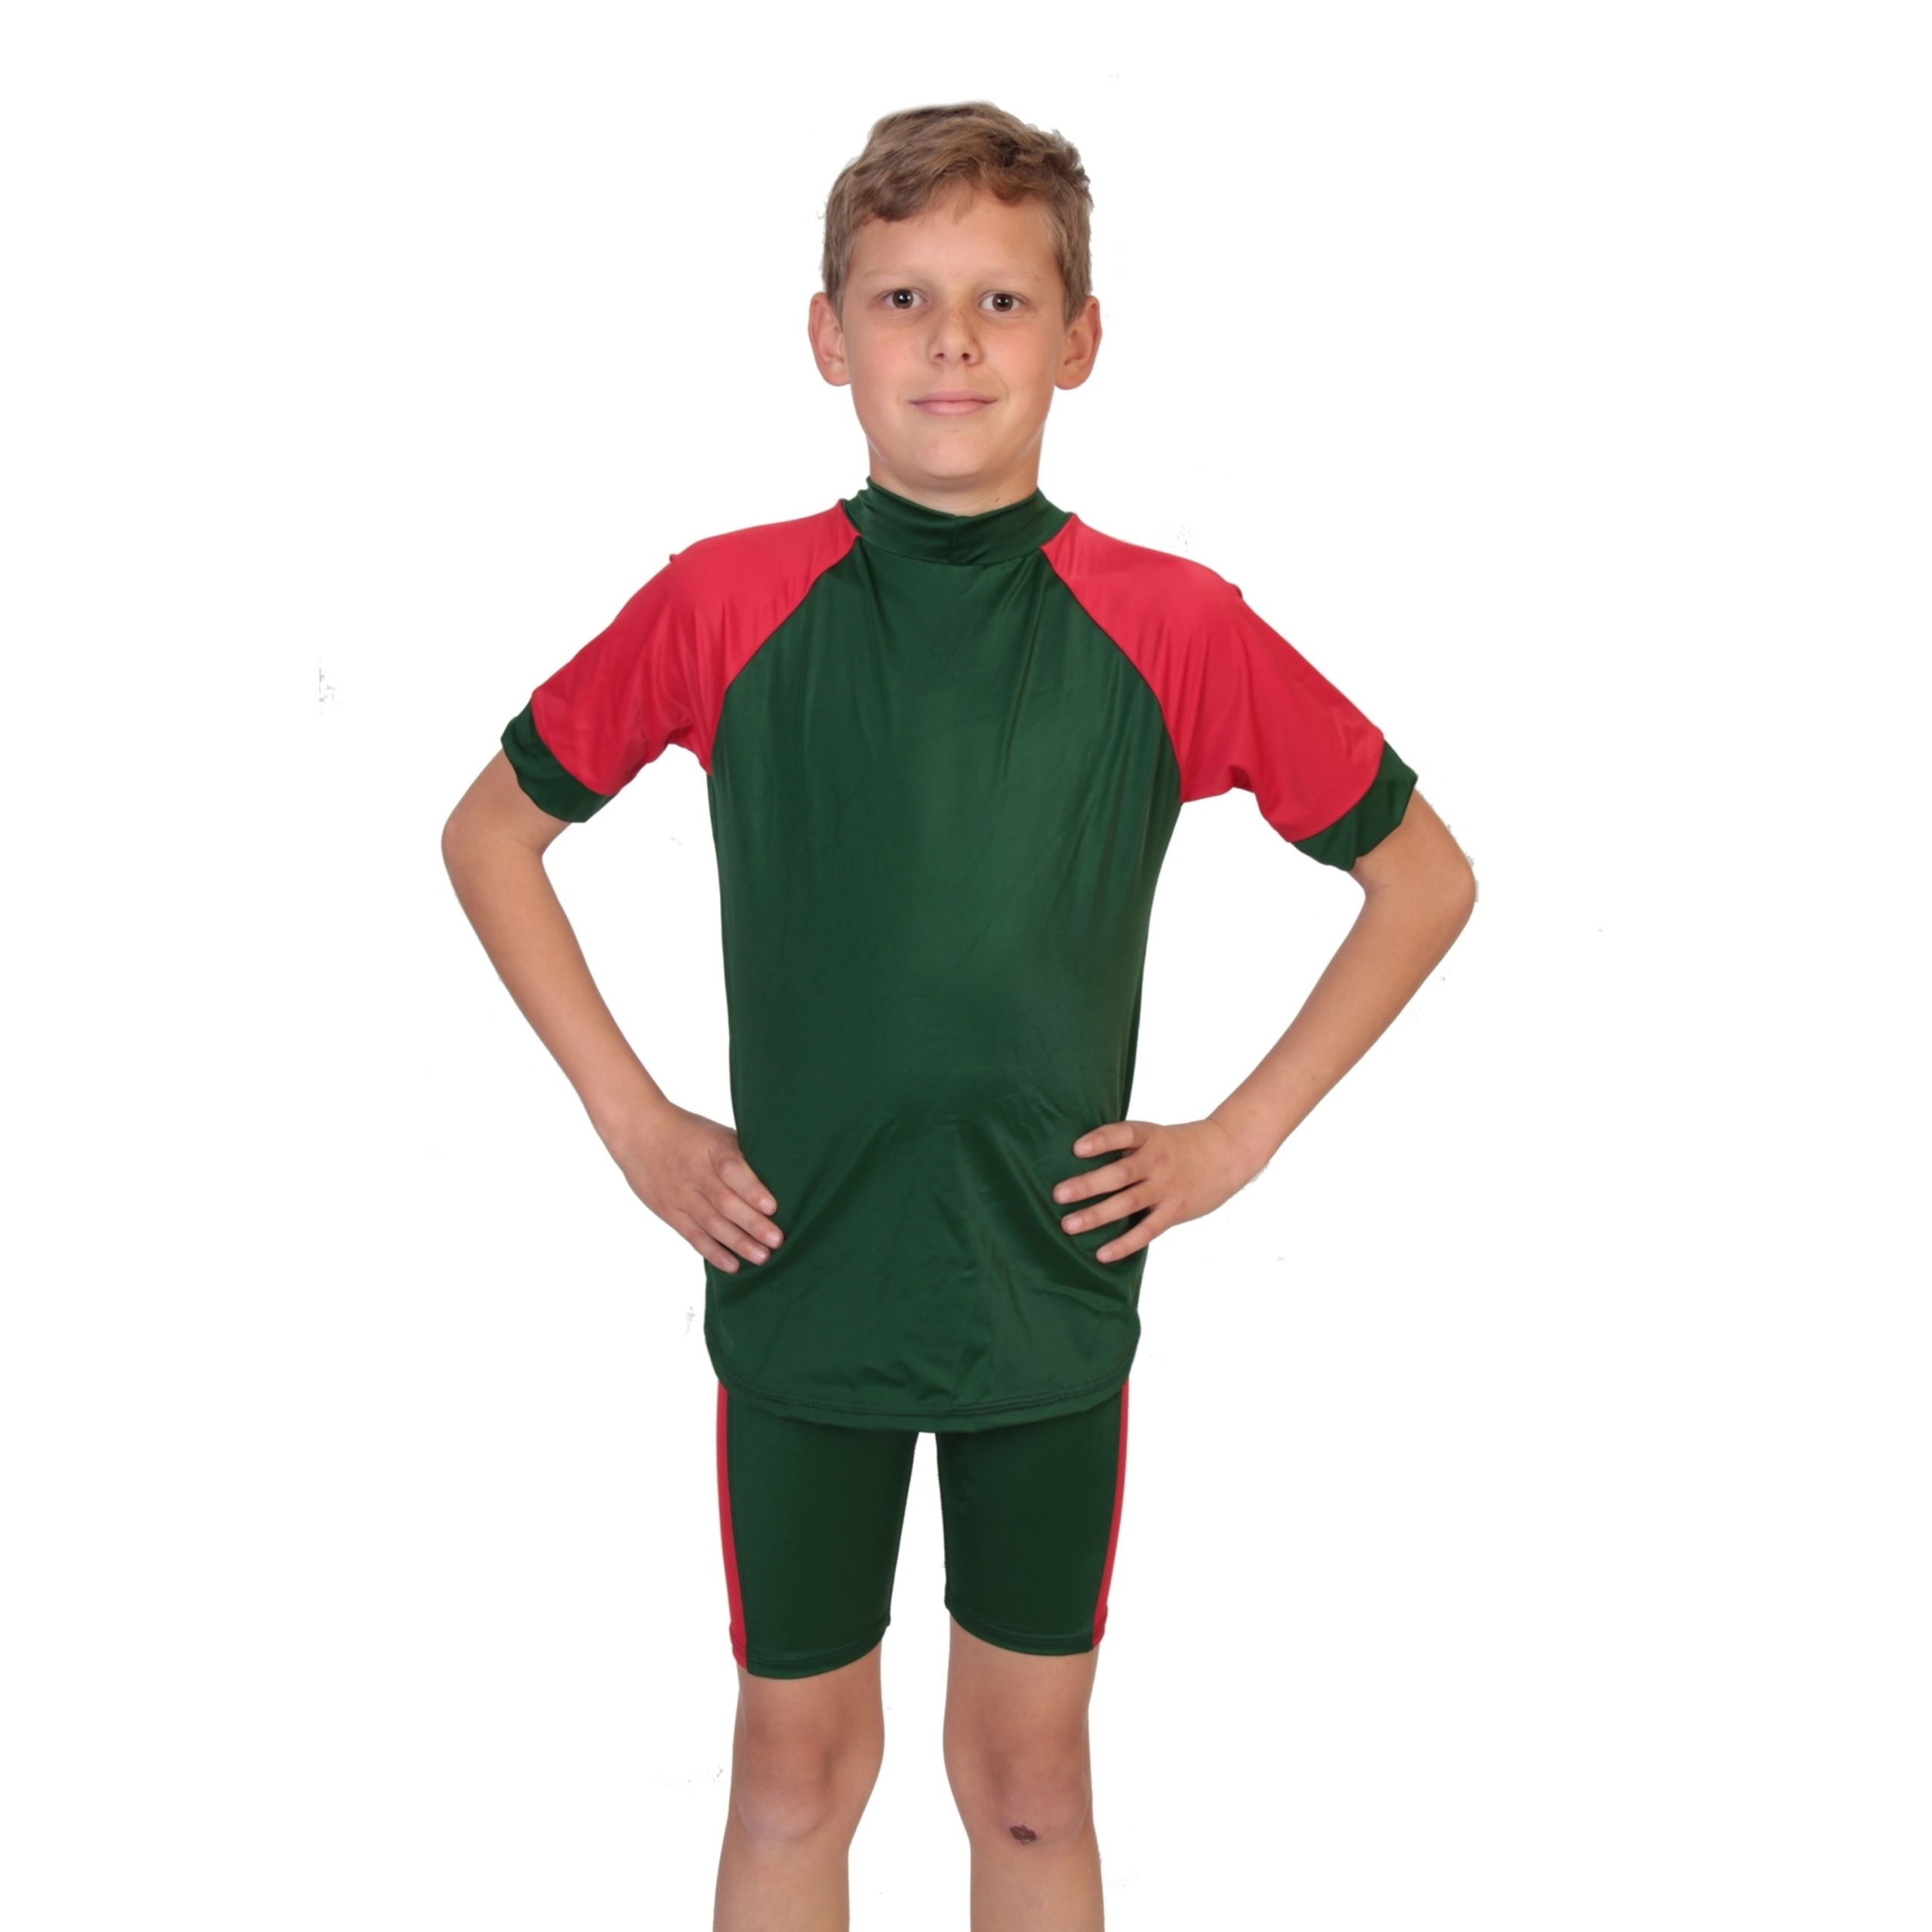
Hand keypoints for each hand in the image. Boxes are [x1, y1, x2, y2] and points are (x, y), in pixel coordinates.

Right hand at [604, 1099, 784, 1273]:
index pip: (731, 1170)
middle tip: (777, 1240)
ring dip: (737, 1243)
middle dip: (752, 1224)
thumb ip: (742, 1155)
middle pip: (724, 1202)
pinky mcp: (670, 1211)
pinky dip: (712, 1252)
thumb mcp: (716, 1134)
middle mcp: (695, 1173)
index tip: (773, 1207)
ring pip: (711, 1223)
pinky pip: (693, 1235)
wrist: (639, 1133)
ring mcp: (680, 1194)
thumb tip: (781, 1175)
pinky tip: (732, 1265)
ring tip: (762, 1257)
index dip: (752, 1189)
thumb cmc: (689, 1133)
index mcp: (711, 1148)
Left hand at [1050, 1117, 1264, 1263]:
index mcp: (1148, 1137)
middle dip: (1088, 1185)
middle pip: (1120, 1174)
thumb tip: (1077, 1160)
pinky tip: (1102, 1254)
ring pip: (1128, 1203)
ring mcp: (1166, 1187)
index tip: (1076, 1148)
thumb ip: (1124, 1148)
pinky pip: (1147, 1230)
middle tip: (1058, 1194)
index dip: (1100, 1140)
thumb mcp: (1153, 1137)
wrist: (1226, 1153)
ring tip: (1068, 1225)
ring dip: (1097, 1215)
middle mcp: (1156, 1161)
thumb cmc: (1178, 1146)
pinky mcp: (1175, 1211)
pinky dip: (1125, 1243)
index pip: (1123, 1134)